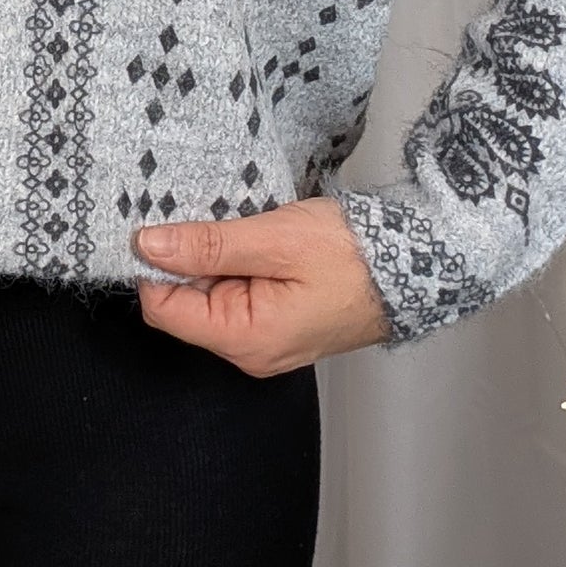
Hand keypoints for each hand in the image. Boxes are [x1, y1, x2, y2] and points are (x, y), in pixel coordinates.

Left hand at [133, 197, 391, 372]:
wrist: (418, 265)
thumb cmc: (353, 255)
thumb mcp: (275, 239)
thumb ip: (208, 245)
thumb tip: (147, 246)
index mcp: (245, 340)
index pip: (163, 309)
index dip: (154, 265)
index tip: (161, 221)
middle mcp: (250, 351)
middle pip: (184, 303)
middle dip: (189, 258)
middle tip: (213, 215)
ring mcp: (265, 340)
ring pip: (210, 295)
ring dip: (215, 257)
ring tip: (243, 225)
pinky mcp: (278, 323)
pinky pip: (237, 293)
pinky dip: (237, 263)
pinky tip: (254, 238)